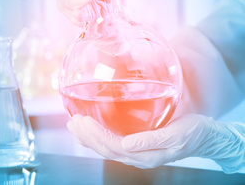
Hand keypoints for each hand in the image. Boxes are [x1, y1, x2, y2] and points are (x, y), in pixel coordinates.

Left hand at [67, 114, 244, 173]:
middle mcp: (137, 157)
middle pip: (105, 148)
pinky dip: (97, 137)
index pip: (113, 146)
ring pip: (106, 147)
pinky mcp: (136, 146)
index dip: (95, 135)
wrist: (204, 136)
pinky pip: (112, 143)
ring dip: (88, 137)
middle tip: (73, 121)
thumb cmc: (192, 133)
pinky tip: (87, 133)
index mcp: (145, 155)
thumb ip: (150, 140)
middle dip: (87, 135)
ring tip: (74, 126)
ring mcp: (135, 153)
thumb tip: (127, 144)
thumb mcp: (175, 135)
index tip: (83, 121)